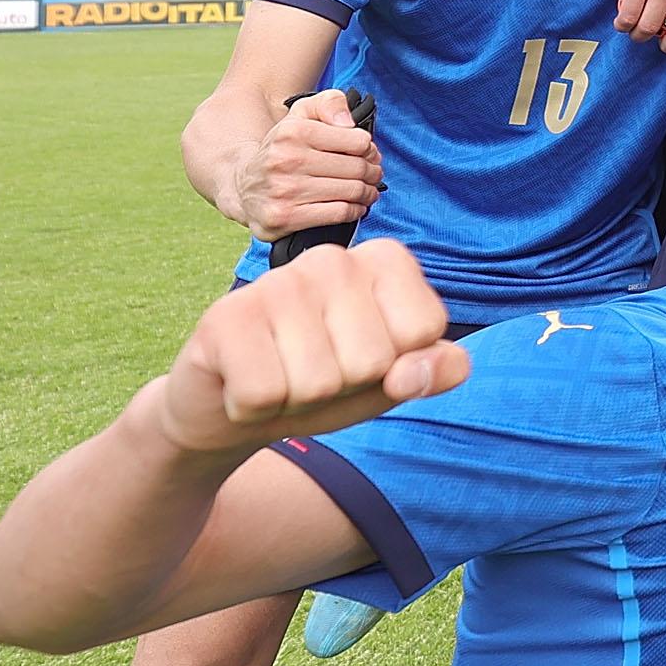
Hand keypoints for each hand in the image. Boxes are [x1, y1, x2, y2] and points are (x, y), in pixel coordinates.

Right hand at [157, 242, 465, 457]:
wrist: (237, 406)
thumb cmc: (329, 380)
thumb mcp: (398, 377)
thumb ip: (439, 369)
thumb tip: (412, 374)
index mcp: (385, 259)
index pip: (424, 329)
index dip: (398, 364)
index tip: (365, 354)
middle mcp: (332, 258)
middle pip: (372, 361)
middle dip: (345, 385)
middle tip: (315, 370)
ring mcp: (277, 282)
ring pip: (319, 383)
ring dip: (298, 399)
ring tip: (282, 374)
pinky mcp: (226, 317)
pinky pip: (263, 394)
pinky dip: (255, 407)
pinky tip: (244, 381)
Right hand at [230, 87, 382, 238]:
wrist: (243, 185)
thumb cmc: (283, 149)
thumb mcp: (301, 114)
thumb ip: (330, 103)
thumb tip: (350, 121)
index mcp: (293, 132)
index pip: (358, 141)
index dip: (369, 149)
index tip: (368, 154)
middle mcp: (286, 160)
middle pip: (357, 168)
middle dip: (373, 172)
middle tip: (374, 175)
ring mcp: (284, 191)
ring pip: (351, 191)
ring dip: (367, 193)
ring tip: (368, 190)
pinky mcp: (284, 217)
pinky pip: (339, 213)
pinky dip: (355, 210)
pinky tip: (355, 206)